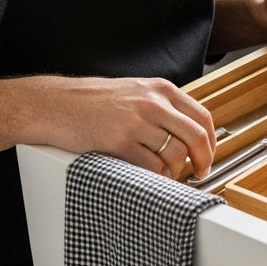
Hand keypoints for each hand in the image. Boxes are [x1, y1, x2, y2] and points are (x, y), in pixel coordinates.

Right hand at [14, 76, 214, 179]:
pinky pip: (150, 166)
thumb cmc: (91, 100)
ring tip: (167, 173)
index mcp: (160, 89)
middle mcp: (153, 102)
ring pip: (175, 153)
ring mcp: (137, 122)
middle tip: (199, 172)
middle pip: (196, 136)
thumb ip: (161, 106)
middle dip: (203, 159)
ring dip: (175, 170)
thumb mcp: (134, 91)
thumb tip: (187, 132)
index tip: (208, 155)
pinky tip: (150, 176)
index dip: (211, 141)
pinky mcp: (119, 141)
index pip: (202, 116)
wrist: (54, 104)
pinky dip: (155, 176)